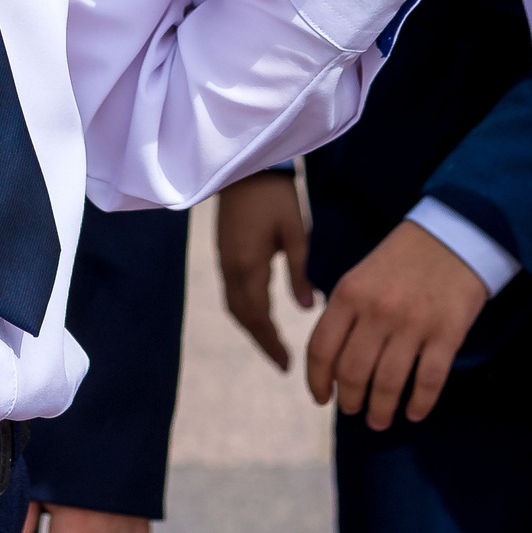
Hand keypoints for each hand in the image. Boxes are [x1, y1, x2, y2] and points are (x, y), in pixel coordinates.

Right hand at [216, 169, 312, 368]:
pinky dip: (246, 310)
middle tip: (283, 362)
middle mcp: (231, 268)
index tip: (287, 365)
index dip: (271, 343)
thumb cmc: (275, 195)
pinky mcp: (224, 252)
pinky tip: (260, 314)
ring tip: (273, 344)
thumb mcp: (296, 231)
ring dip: (252, 327)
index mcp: (248, 265)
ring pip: (234, 306)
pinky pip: (232, 292)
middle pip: (243, 316)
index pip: (258, 316)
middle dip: (261, 340)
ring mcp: (224, 260)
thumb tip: (307, 308)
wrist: (245, 167)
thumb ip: (300, 271)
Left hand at [303, 219, 489, 432]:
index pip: (322, 349)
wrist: (454, 235)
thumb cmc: (402, 260)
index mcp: (349, 294)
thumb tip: (331, 364)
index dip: (318, 381)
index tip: (322, 399)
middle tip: (354, 410)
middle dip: (351, 400)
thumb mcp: (361, 276)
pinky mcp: (447, 333)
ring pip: (389, 384)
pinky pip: (429, 381)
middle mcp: (377, 311)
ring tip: (380, 420)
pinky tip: (414, 413)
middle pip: (353, 373)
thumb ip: (344, 314)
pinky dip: (420, 404)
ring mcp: (413, 323)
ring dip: (381, 410)